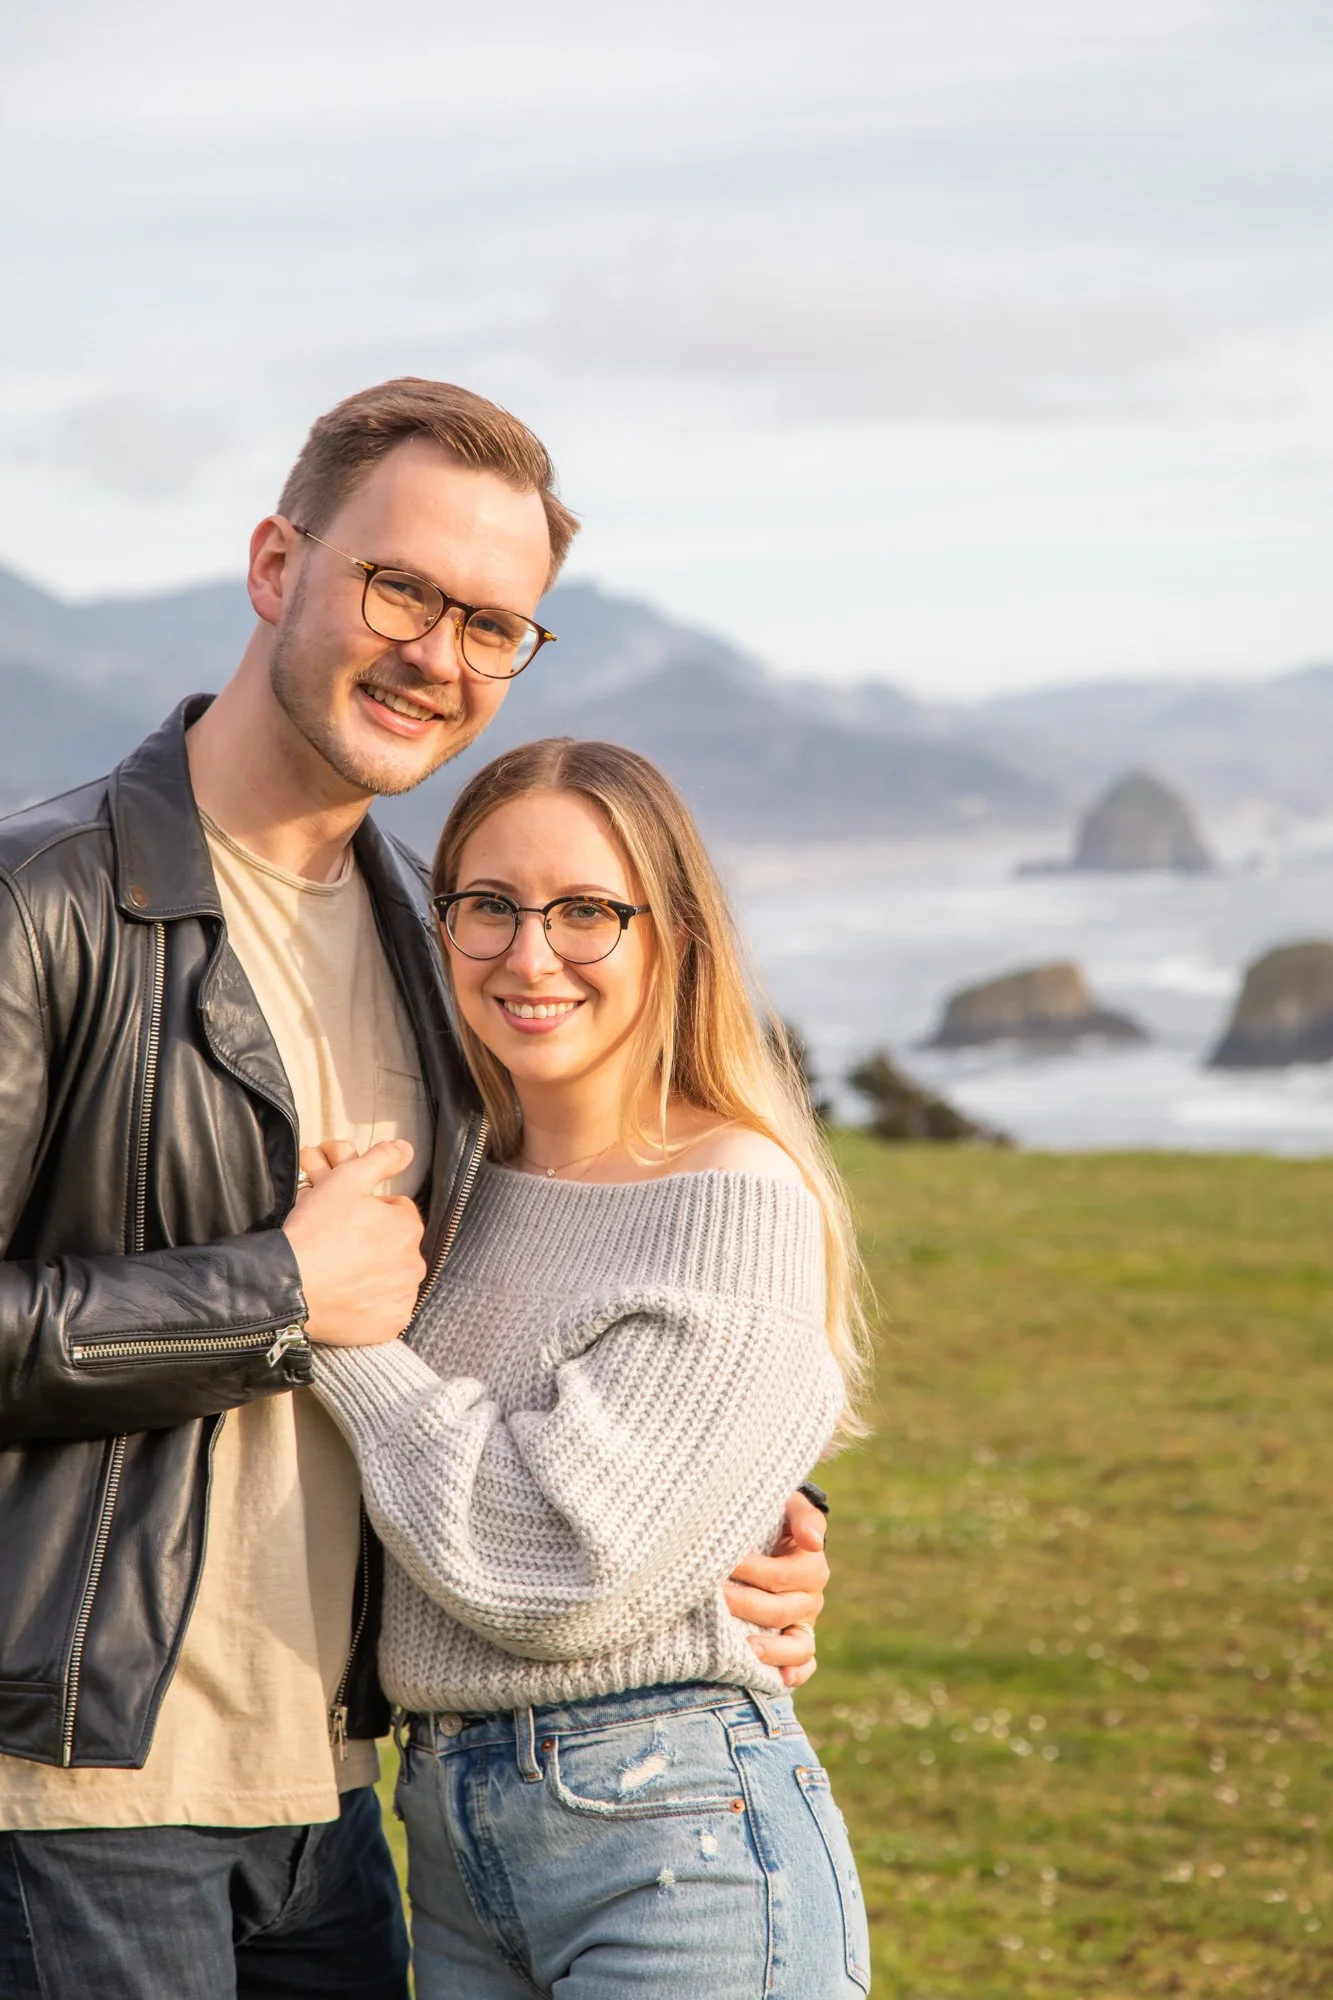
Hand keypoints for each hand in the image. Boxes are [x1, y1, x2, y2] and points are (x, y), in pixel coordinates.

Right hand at [283, 1140, 425, 1347]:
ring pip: (391, 1277)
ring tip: (341, 1271)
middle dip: (374, 1242)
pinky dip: (370, 1304)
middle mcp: (414, 1263)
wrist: (288, 1286)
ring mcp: (402, 1297)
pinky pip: (385, 1309)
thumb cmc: (315, 1231)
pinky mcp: (389, 1324)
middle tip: (339, 1245)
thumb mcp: (345, 1181)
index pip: (396, 1212)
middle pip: (396, 1245)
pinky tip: (347, 1296)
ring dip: (374, 1272)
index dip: (370, 1212)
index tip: (346, 1219)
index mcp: (408, 1227)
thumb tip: (407, 1148)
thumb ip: (380, 1160)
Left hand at [724, 1487, 829, 1688]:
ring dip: (771, 1649)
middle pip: (780, 1610)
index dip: (750, 1571)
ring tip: (746, 1648)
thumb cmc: (768, 1516)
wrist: (762, 1534)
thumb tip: (813, 1542)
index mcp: (810, 1562)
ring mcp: (804, 1622)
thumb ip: (801, 1514)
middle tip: (715, 1598)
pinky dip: (795, 1673)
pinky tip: (780, 1679)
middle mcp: (810, 1596)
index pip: (780, 1576)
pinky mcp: (798, 1641)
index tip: (721, 1563)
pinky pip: (804, 1663)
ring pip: (797, 1644)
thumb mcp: (785, 1504)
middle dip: (745, 1605)